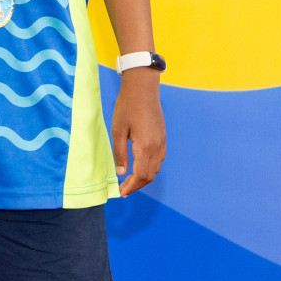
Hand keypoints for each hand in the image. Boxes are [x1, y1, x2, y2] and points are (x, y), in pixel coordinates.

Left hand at [111, 68, 165, 195]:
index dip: (132, 187)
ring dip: (144, 177)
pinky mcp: (163, 137)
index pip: (141, 175)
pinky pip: (159, 159)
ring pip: (156, 168)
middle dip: (137, 185)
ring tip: (130, 179)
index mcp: (145, 146)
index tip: (122, 192)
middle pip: (150, 175)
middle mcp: (157, 147)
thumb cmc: (127, 106)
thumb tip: (121, 173)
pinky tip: (140, 165)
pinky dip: (150, 167)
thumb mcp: (118, 130)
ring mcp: (162, 142)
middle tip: (124, 188)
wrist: (143, 88)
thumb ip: (120, 153)